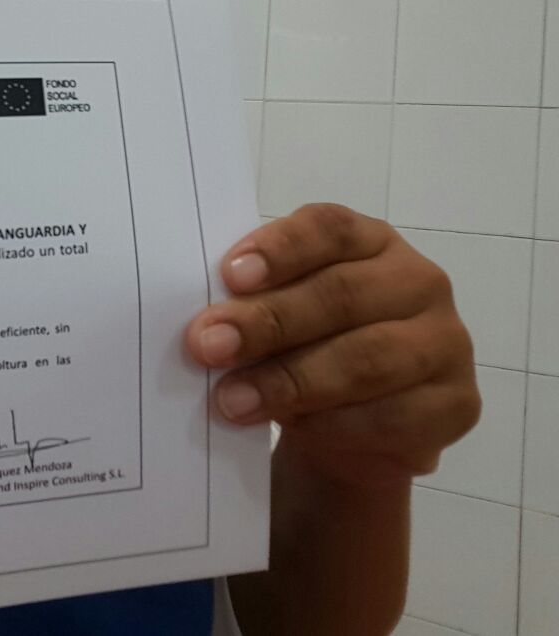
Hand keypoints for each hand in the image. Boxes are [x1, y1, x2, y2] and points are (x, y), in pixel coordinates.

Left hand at [185, 203, 480, 485]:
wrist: (348, 426)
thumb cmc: (302, 347)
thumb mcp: (276, 314)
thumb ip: (251, 303)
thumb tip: (203, 321)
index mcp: (370, 241)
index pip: (329, 228)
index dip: (280, 248)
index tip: (230, 275)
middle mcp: (417, 281)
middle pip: (341, 295)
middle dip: (267, 322)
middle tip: (207, 345)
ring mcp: (445, 343)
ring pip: (366, 359)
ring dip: (290, 381)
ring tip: (231, 400)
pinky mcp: (456, 404)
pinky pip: (391, 416)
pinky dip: (331, 425)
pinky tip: (290, 431)